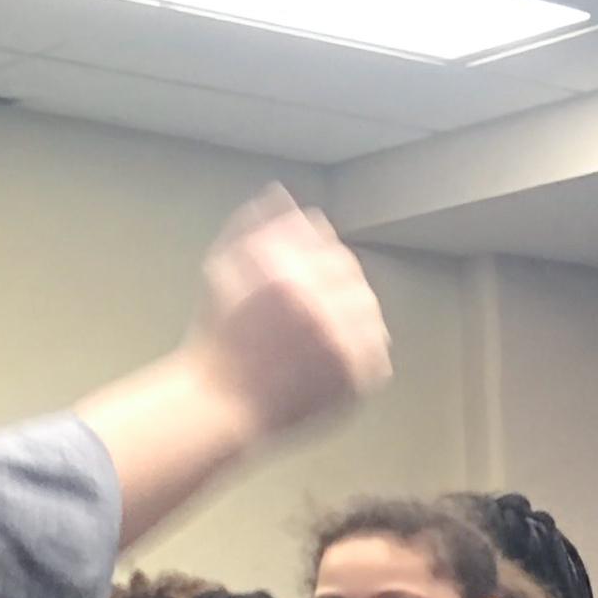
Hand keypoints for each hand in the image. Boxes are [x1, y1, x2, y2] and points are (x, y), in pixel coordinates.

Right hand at [184, 190, 389, 438]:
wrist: (225, 402)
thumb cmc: (219, 335)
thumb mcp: (225, 269)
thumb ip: (255, 227)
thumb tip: (282, 195)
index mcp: (289, 281)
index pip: (336, 255)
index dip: (328, 258)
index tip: (314, 269)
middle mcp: (322, 314)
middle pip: (356, 284)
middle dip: (340, 285)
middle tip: (318, 299)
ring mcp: (344, 352)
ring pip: (371, 318)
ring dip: (355, 316)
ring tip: (323, 327)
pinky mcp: (357, 384)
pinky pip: (378, 355)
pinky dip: (364, 348)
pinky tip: (335, 351)